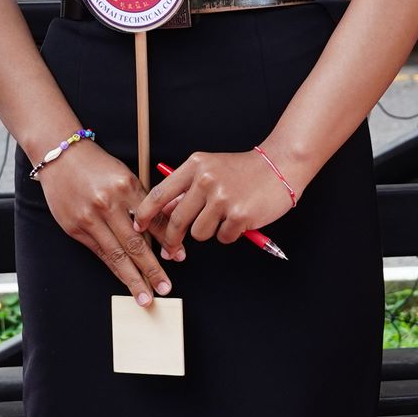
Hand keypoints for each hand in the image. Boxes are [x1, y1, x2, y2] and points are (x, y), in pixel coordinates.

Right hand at [38, 141, 171, 305]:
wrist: (60, 157)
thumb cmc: (97, 165)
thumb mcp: (125, 175)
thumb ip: (141, 201)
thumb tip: (162, 228)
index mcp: (125, 186)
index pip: (152, 220)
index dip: (167, 241)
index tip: (178, 257)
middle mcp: (107, 204)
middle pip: (135, 244)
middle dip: (152, 269)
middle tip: (165, 287)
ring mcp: (89, 218)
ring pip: (116, 255)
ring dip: (133, 278)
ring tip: (145, 296)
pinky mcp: (75, 229)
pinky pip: (100, 253)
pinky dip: (114, 268)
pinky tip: (124, 279)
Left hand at [140, 147, 296, 248]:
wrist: (279, 165)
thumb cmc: (242, 170)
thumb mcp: (209, 169)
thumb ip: (186, 188)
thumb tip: (164, 212)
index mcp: (194, 166)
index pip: (160, 193)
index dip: (145, 214)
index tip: (138, 226)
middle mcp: (205, 180)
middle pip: (176, 221)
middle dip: (171, 240)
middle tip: (171, 250)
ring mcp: (222, 197)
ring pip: (199, 234)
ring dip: (209, 232)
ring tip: (223, 218)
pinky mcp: (239, 215)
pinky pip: (223, 238)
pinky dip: (229, 234)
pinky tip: (239, 219)